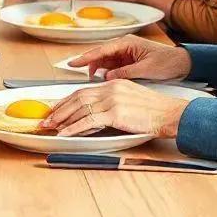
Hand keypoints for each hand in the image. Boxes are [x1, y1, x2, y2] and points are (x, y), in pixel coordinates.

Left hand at [39, 79, 192, 137]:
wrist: (170, 114)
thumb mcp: (130, 100)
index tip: (56, 108)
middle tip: (47, 119)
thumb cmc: (154, 111)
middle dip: (59, 109)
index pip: (83, 90)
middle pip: (77, 97)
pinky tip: (65, 133)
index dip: (66, 100)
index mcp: (114, 83)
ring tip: (51, 127)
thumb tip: (94, 116)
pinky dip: (74, 128)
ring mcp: (112, 99)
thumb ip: (112, 103)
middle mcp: (111, 88)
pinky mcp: (115, 113)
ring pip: (79, 108)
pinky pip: (88, 120)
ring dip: (62, 119)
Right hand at [68, 35, 191, 80]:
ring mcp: (125, 53)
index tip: (73, 63)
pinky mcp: (128, 61)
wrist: (183, 64)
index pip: (101, 50)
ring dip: (98, 69)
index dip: (86, 57)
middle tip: (76, 72)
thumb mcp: (146, 69)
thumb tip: (107, 77)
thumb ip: (125, 72)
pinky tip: (103, 79)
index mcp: (127, 43)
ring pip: (105, 61)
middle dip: (89, 63)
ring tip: (91, 79)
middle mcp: (124, 46)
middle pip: (100, 54)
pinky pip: (112, 66)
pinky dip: (106, 72)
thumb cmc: (167, 62)